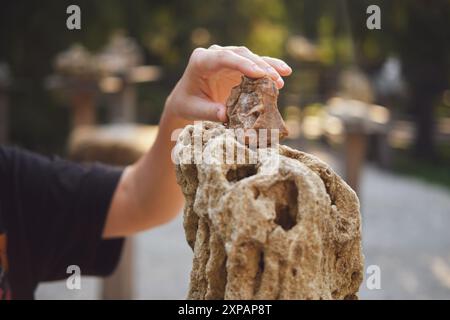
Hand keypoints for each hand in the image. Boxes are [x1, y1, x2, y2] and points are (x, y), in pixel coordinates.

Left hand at [165, 45, 291, 122]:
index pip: (223, 57)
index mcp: (201, 60)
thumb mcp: (195, 110)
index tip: (259, 73)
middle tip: (275, 79)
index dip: (242, 64)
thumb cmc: (188, 104)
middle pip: (240, 55)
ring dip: (268, 65)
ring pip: (250, 57)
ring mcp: (227, 58)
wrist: (186, 100)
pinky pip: (255, 63)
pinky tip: (284, 72)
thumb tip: (226, 115)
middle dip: (259, 66)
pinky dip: (269, 67)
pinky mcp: (237, 64)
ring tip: (284, 75)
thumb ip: (210, 111)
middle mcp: (214, 54)